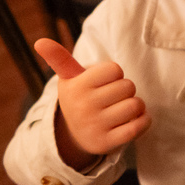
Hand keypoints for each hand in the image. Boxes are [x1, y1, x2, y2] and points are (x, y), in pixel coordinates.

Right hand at [35, 38, 150, 169]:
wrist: (75, 135)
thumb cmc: (80, 97)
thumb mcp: (68, 78)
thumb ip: (59, 58)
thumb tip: (40, 42)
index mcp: (74, 86)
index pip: (114, 69)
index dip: (114, 74)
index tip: (103, 81)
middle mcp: (82, 106)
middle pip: (128, 86)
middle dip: (125, 90)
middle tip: (112, 97)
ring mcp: (95, 126)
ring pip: (136, 105)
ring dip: (136, 106)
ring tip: (122, 108)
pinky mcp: (107, 143)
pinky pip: (139, 126)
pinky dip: (143, 120)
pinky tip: (133, 119)